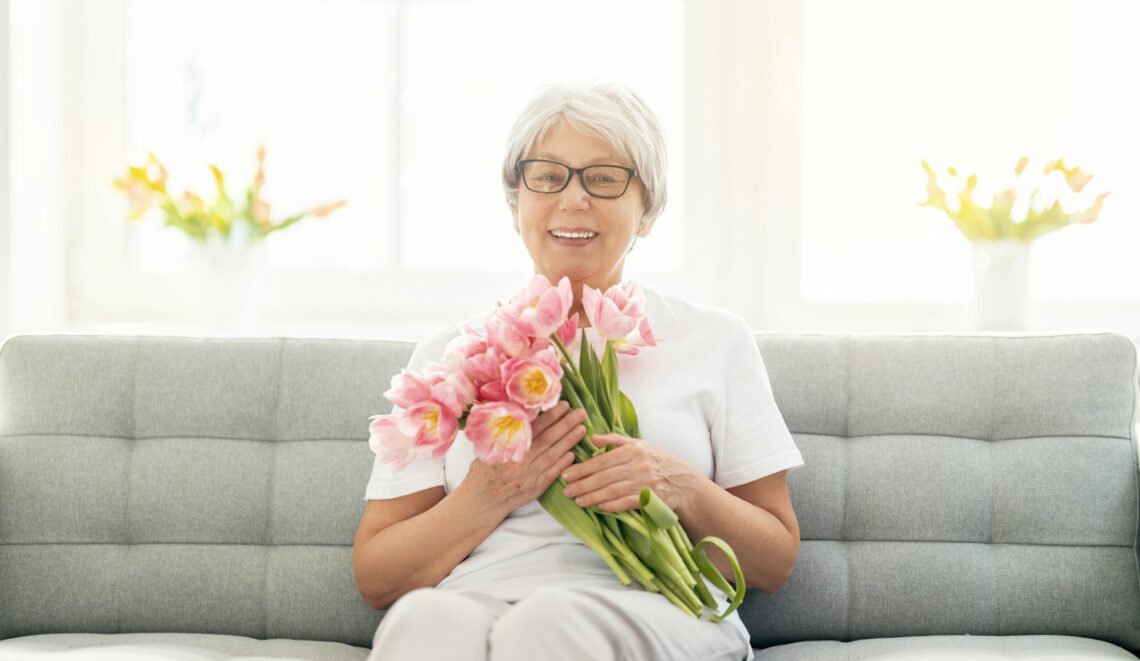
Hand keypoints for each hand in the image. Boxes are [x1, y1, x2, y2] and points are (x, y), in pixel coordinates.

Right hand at [460, 401, 587, 514]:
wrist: (482, 500)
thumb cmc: (484, 471)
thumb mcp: (489, 447)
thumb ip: (505, 432)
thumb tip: (522, 413)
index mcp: (510, 446)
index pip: (535, 427)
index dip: (551, 415)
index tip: (564, 405)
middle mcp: (521, 459)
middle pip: (548, 438)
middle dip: (566, 424)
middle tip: (580, 413)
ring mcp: (530, 474)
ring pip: (553, 454)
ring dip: (569, 441)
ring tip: (582, 429)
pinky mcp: (535, 488)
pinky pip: (552, 474)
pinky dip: (563, 463)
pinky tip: (573, 454)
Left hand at [560, 433, 701, 513]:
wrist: (686, 482)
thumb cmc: (659, 461)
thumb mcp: (641, 444)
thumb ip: (615, 440)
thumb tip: (591, 438)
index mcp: (634, 449)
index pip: (602, 460)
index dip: (582, 468)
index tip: (566, 474)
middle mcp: (639, 464)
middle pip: (604, 476)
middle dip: (582, 484)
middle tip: (566, 490)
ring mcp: (646, 482)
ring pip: (613, 490)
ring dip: (593, 496)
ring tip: (578, 500)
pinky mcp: (652, 498)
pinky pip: (627, 502)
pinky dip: (612, 505)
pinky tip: (599, 507)